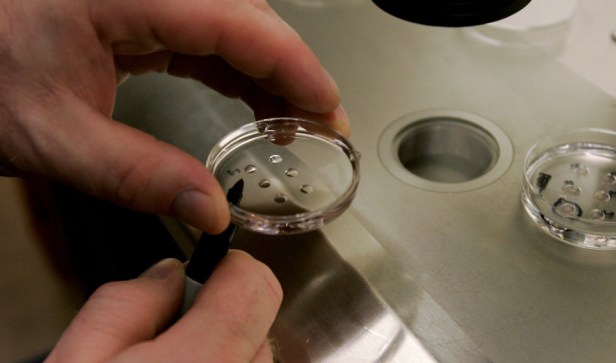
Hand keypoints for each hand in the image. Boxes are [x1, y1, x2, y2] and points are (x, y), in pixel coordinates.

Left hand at [0, 0, 348, 232]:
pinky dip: (237, 68)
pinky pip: (207, 34)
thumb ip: (135, 175)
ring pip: (233, 24)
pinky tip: (252, 100)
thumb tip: (208, 208)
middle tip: (321, 124)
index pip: (239, 25)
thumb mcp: (52, 137)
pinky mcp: (139, 11)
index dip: (296, 68)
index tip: (328, 109)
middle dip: (292, 72)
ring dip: (270, 72)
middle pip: (247, 18)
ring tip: (293, 121)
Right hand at [46, 251, 282, 361]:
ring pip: (257, 351)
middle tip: (171, 335)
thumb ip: (128, 300)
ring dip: (224, 347)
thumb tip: (167, 273)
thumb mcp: (82, 356)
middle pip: (259, 317)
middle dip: (222, 312)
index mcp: (209, 360)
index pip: (255, 282)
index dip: (228, 267)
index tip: (205, 275)